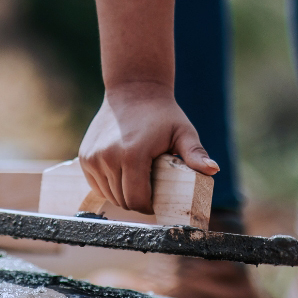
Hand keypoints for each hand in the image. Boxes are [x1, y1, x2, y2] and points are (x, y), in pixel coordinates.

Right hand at [78, 82, 217, 213]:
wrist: (132, 90)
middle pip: (123, 200)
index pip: (137, 200)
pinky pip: (97, 185)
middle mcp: (108, 158)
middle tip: (150, 191)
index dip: (149, 206)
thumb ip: (195, 153)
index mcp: (132, 155)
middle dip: (137, 202)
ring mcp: (93, 158)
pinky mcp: (85, 157)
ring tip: (137, 181)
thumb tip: (213, 170)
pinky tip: (121, 175)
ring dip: (122, 194)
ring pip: (109, 195)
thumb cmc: (162, 114)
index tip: (158, 201)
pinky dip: (109, 186)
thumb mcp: (183, 132)